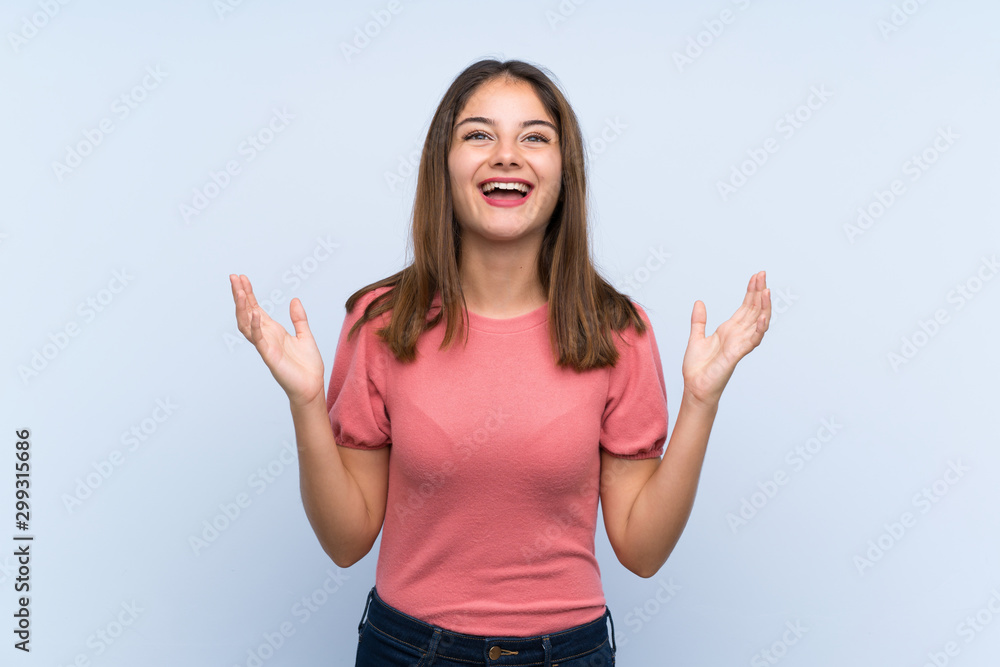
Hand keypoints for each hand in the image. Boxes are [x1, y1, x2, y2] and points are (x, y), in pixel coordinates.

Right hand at [230, 274, 324, 406]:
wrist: (311, 386)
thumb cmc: (307, 366)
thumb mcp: (305, 335)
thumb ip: (299, 318)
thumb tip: (294, 299)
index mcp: (273, 331)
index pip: (255, 308)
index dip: (249, 294)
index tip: (242, 278)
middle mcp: (266, 337)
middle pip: (247, 313)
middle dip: (240, 296)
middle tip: (234, 278)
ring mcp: (265, 346)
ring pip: (247, 325)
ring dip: (243, 308)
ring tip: (240, 291)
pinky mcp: (269, 356)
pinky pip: (259, 339)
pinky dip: (255, 326)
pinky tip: (255, 313)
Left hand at [681, 270, 770, 406]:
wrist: (694, 387)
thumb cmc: (698, 367)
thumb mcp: (696, 337)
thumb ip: (699, 321)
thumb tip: (699, 302)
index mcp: (729, 330)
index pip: (745, 307)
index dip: (751, 292)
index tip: (756, 276)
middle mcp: (738, 335)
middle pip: (754, 310)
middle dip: (759, 292)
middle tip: (763, 274)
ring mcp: (740, 344)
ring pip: (758, 323)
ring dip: (763, 307)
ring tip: (767, 291)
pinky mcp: (737, 354)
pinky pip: (752, 340)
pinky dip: (759, 329)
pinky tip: (763, 317)